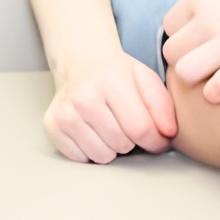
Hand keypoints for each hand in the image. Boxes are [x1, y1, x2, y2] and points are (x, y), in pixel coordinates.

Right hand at [44, 50, 176, 162]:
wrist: (81, 61)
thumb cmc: (117, 74)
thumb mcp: (145, 79)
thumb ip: (162, 106)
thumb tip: (167, 135)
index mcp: (112, 81)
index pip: (141, 129)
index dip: (156, 141)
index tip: (158, 140)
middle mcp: (84, 97)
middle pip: (122, 145)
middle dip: (132, 141)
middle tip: (126, 123)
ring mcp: (66, 112)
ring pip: (102, 156)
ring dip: (112, 147)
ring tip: (109, 126)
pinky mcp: (52, 125)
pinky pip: (81, 158)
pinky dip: (91, 150)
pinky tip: (91, 130)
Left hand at [161, 0, 219, 102]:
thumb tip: (195, 8)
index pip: (169, 25)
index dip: (182, 35)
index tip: (197, 40)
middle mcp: (208, 19)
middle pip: (172, 52)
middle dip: (184, 58)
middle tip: (203, 61)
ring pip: (185, 73)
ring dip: (196, 78)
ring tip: (211, 75)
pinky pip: (214, 90)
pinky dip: (217, 93)